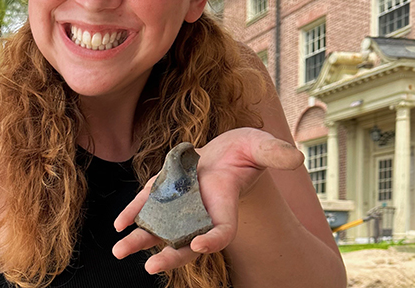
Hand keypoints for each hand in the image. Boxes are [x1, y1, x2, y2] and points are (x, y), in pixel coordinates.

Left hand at [112, 127, 303, 273]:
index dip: (213, 241)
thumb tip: (295, 157)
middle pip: (185, 242)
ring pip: (159, 229)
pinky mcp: (163, 192)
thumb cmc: (245, 151)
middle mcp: (201, 213)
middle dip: (169, 256)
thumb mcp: (260, 146)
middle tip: (152, 268)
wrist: (224, 152)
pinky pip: (145, 206)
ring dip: (140, 240)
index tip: (200, 246)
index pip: (221, 231)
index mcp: (225, 207)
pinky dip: (132, 214)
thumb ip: (273, 153)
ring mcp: (180, 205)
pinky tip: (119, 224)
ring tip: (119, 251)